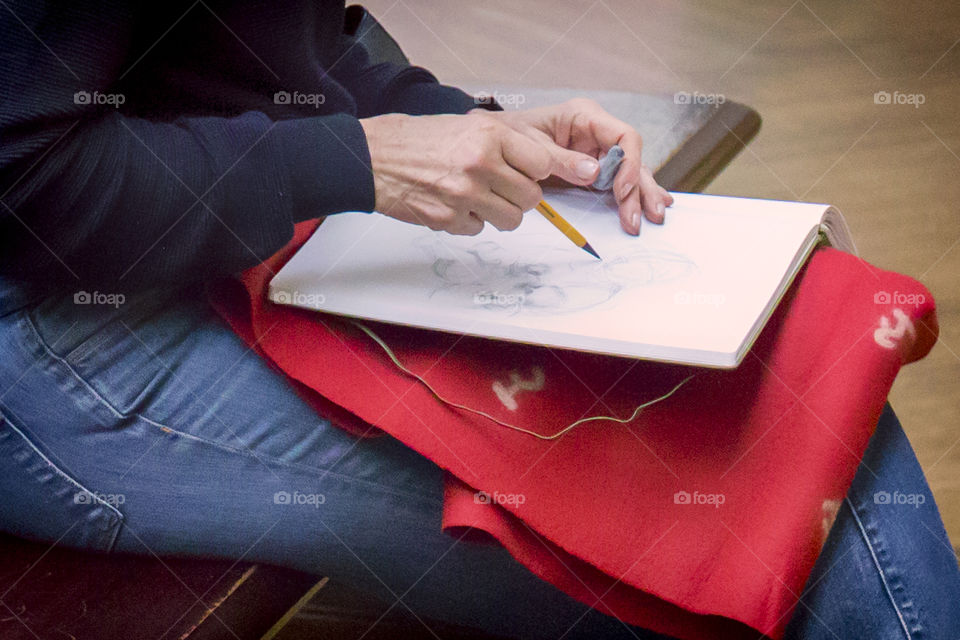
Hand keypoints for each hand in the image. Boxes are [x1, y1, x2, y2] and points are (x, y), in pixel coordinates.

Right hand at [359, 112, 552, 234]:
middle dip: (520, 197)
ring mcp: (465, 194)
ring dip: (500, 213)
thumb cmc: (417, 140)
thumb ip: (503, 144)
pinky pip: (479, 228)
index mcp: (489, 135)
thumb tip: (536, 167)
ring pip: (512, 220)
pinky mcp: (449, 219)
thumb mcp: (466, 125)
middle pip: (531, 197)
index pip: (542, 164)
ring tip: (480, 199)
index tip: (526, 173)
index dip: (536, 172)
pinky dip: (470, 220)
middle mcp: (480, 164)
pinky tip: (454, 204)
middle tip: (503, 190)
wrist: (372, 157)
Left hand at [480, 98, 673, 234]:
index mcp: (585, 116)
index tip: (621, 190)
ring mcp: (598, 152)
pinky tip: (649, 207)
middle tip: (645, 214)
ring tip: (653, 217)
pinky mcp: (593, 170)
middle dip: (641, 186)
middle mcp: (598, 133)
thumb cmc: (509, 135)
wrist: (492, 142)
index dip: (629, 164)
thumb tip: (594, 173)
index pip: (623, 136)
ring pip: (630, 172)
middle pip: (631, 158)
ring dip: (641, 195)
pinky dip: (632, 196)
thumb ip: (562, 160)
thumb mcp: (531, 146)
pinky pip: (618, 183)